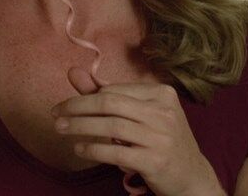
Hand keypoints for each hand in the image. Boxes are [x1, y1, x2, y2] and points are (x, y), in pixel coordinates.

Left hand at [51, 81, 224, 195]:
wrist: (192, 177)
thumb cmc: (159, 140)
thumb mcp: (138, 114)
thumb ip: (104, 93)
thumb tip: (72, 71)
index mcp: (162, 93)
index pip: (114, 90)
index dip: (85, 97)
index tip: (65, 106)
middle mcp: (164, 112)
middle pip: (110, 103)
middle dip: (77, 107)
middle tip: (55, 114)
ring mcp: (162, 137)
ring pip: (111, 126)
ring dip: (80, 127)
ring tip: (61, 129)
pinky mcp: (156, 161)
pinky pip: (117, 151)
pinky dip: (94, 149)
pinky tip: (80, 149)